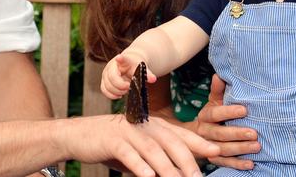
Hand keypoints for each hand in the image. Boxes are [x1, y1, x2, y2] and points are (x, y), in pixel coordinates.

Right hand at [65, 114, 218, 176]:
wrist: (79, 135)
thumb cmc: (113, 145)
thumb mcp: (139, 151)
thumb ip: (157, 160)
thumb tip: (178, 173)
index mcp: (153, 125)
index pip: (180, 134)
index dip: (199, 142)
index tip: (216, 152)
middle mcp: (144, 125)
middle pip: (171, 142)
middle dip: (188, 160)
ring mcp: (128, 131)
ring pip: (153, 150)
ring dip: (167, 168)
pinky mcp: (112, 140)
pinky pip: (129, 153)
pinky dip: (140, 166)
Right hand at [101, 53, 155, 98]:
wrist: (128, 63)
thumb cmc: (135, 65)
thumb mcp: (141, 68)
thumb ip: (147, 74)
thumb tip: (153, 79)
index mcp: (123, 60)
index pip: (121, 59)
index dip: (120, 59)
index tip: (119, 57)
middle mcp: (111, 66)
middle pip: (112, 78)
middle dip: (121, 86)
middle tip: (129, 87)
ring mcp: (106, 73)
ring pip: (107, 86)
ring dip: (117, 92)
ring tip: (125, 91)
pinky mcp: (104, 81)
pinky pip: (104, 90)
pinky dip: (111, 95)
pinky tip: (119, 95)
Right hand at [194, 75, 259, 170]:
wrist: (196, 136)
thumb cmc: (212, 115)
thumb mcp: (213, 102)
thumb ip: (218, 90)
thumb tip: (219, 75)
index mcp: (205, 116)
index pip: (215, 114)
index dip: (229, 112)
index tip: (244, 110)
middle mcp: (204, 132)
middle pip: (219, 134)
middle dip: (237, 133)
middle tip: (254, 133)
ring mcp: (208, 147)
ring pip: (223, 150)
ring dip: (240, 149)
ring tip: (257, 147)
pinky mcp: (213, 160)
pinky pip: (225, 163)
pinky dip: (238, 164)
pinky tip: (250, 164)